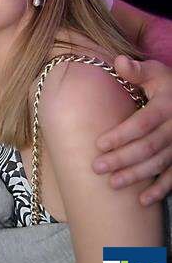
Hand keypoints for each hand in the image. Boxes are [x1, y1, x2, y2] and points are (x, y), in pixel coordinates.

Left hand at [92, 55, 171, 204]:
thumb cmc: (169, 85)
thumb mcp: (157, 72)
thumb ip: (138, 70)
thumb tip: (119, 61)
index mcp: (165, 106)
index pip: (141, 124)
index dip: (121, 135)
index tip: (99, 144)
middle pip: (147, 147)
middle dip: (122, 159)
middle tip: (97, 167)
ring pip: (158, 164)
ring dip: (136, 175)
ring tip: (112, 184)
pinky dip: (160, 190)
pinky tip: (142, 200)